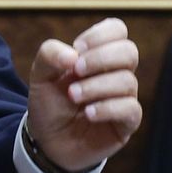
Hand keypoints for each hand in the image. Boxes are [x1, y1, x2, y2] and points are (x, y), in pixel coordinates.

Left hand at [26, 17, 140, 172]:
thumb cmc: (50, 105)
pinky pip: (131, 109)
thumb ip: (50, 55)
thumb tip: (73, 55)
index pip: (117, 30)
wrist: (47, 142)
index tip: (78, 47)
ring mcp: (124, 98)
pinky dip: (108, 108)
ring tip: (73, 96)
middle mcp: (116, 74)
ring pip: (127, 81)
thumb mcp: (40, 76)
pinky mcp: (127, 123)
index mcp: (99, 56)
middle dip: (100, 58)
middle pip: (129, 52)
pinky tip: (89, 114)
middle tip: (76, 70)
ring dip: (96, 86)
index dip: (100, 35)